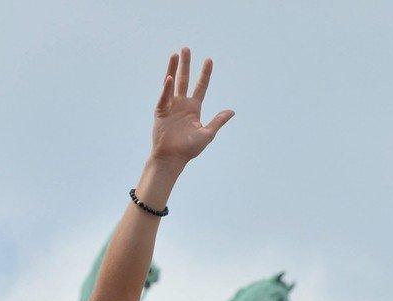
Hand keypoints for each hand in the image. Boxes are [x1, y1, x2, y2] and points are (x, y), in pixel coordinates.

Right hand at [150, 48, 234, 168]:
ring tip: (175, 54)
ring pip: (172, 83)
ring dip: (173, 68)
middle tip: (186, 49)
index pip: (201, 87)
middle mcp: (182, 104)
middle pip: (184, 80)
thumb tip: (232, 111)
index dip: (205, 74)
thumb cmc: (189, 149)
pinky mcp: (160, 112)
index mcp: (194, 109)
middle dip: (185, 65)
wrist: (172, 158)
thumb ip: (218, 121)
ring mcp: (170, 107)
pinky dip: (166, 88)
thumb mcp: (207, 134)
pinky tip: (169, 78)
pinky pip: (164, 97)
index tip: (209, 60)